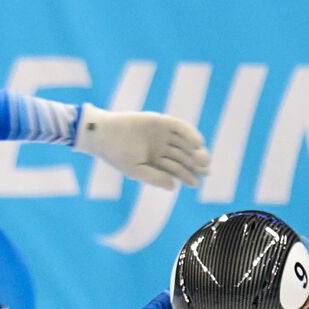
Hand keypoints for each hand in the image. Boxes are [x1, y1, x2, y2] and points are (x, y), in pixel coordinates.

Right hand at [73, 103, 209, 188]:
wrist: (102, 133)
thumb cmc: (116, 154)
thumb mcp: (136, 170)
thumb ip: (155, 178)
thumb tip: (174, 187)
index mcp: (155, 161)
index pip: (176, 169)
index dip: (187, 176)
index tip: (196, 183)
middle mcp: (161, 147)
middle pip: (183, 156)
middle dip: (195, 164)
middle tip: (205, 170)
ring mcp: (162, 134)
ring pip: (184, 143)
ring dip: (195, 150)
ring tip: (203, 159)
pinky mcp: (160, 121)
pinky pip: (179, 127)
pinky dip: (189, 133)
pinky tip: (198, 143)